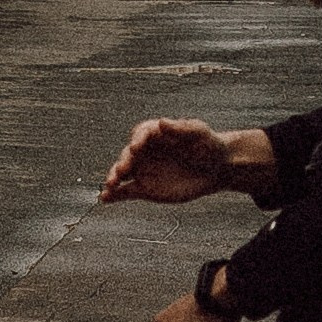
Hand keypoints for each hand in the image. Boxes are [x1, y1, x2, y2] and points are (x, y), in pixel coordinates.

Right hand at [98, 119, 277, 206]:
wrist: (216, 168)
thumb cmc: (208, 144)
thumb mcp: (199, 132)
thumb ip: (181, 128)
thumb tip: (162, 122)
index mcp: (155, 133)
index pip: (141, 133)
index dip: (137, 139)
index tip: (136, 147)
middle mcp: (145, 151)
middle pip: (128, 154)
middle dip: (123, 161)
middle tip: (122, 170)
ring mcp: (143, 170)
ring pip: (122, 173)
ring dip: (114, 178)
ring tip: (110, 186)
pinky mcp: (145, 188)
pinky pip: (126, 191)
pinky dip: (115, 195)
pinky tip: (105, 199)